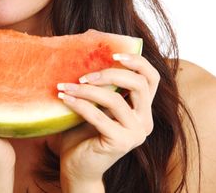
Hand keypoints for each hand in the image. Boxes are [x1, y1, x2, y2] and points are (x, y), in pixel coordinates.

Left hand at [56, 53, 159, 188]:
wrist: (76, 166)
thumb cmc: (82, 131)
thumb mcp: (94, 103)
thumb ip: (99, 85)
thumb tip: (85, 50)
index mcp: (142, 108)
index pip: (151, 78)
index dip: (137, 61)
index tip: (114, 54)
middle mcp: (145, 120)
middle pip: (138, 84)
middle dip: (109, 74)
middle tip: (83, 76)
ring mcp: (135, 133)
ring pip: (115, 99)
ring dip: (86, 90)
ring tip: (64, 86)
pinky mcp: (121, 143)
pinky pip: (98, 116)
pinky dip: (79, 104)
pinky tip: (64, 98)